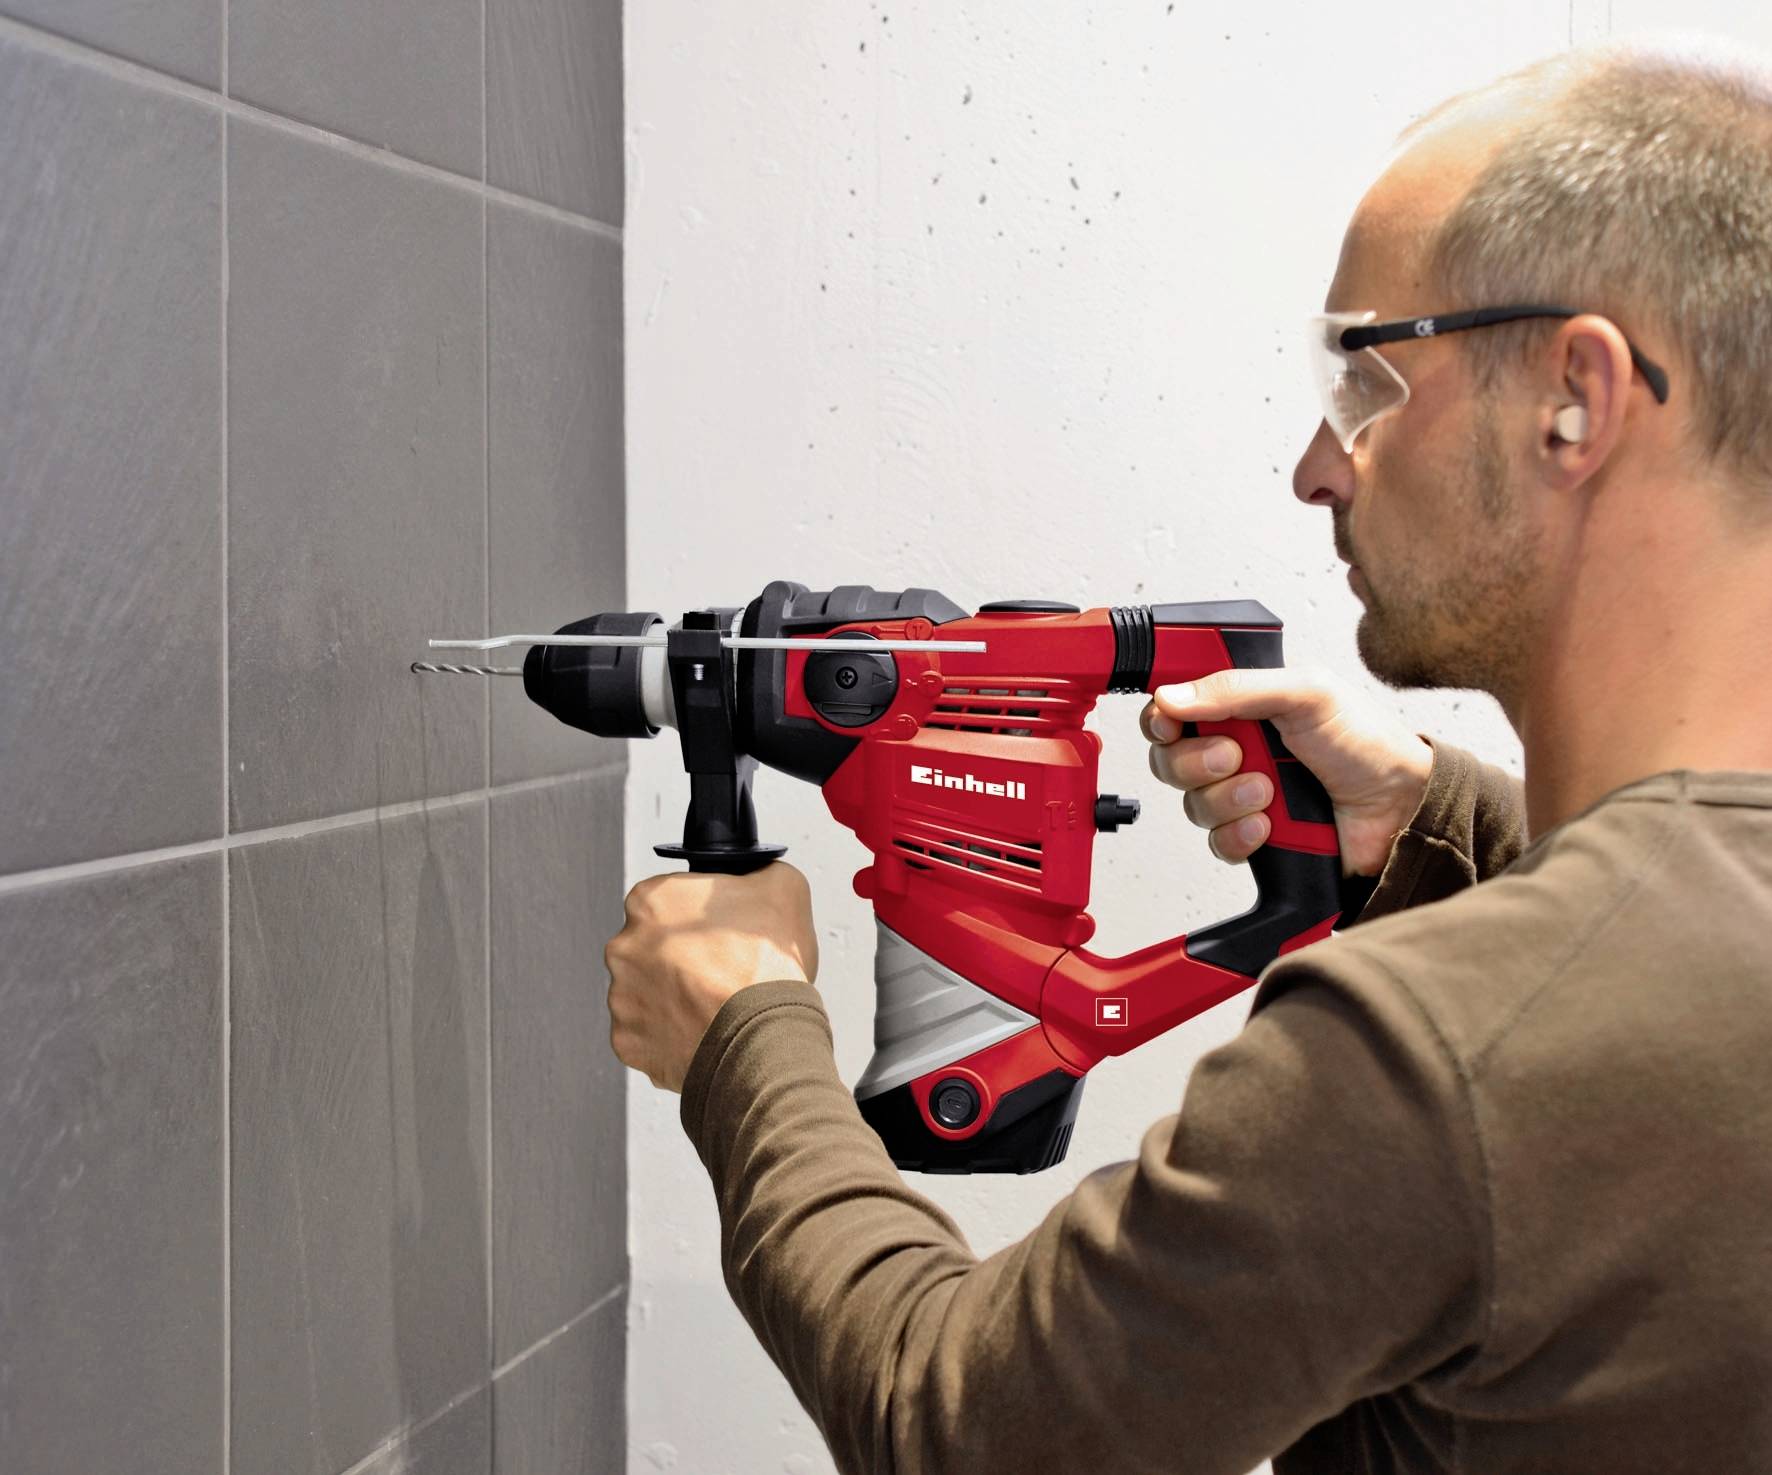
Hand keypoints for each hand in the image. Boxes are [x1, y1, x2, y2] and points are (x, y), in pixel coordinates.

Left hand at [604, 861, 818, 1092]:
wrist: (764, 1038)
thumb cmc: (767, 966)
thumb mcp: (782, 887)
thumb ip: (757, 872)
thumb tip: (757, 877)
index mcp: (650, 900)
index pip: (663, 900)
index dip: (694, 916)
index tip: (716, 933)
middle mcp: (624, 946)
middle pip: (650, 947)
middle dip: (679, 959)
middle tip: (719, 972)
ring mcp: (622, 997)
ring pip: (646, 993)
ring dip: (673, 999)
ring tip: (714, 1007)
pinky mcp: (627, 1041)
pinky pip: (646, 1035)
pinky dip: (670, 1037)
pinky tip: (703, 1032)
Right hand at [1139, 665, 1434, 877]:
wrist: (1401, 809)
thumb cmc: (1367, 744)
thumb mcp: (1306, 694)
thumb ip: (1235, 688)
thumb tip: (1172, 695)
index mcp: (1243, 705)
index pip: (1174, 708)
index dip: (1162, 718)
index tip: (1170, 723)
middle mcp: (1236, 748)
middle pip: (1170, 759)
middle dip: (1196, 761)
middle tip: (1235, 755)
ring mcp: (1242, 793)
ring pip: (1192, 803)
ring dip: (1228, 799)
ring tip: (1269, 791)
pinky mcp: (1252, 835)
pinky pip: (1216, 841)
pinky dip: (1240, 834)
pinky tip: (1268, 825)